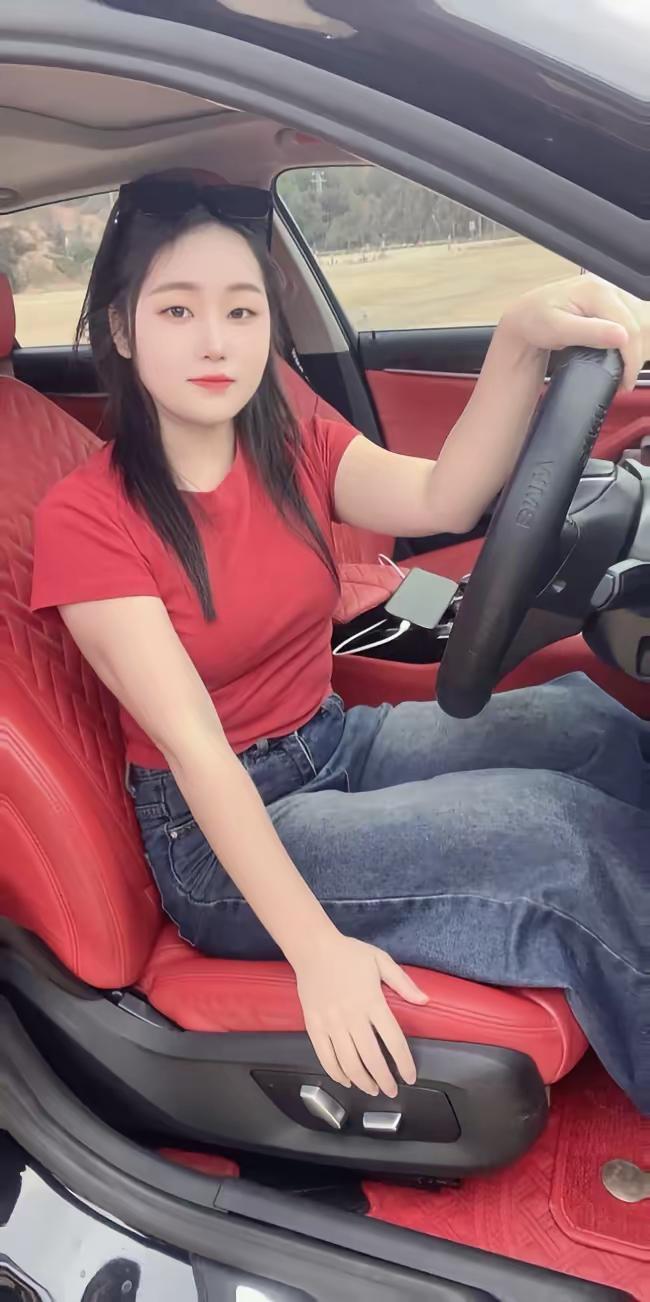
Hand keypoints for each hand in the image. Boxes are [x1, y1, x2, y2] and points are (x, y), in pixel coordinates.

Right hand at [292, 932, 428, 1096]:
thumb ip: (403, 982)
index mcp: (372, 1002)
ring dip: (362, 1081)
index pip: (393, 1041)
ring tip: (372, 1089)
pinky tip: (345, 1080)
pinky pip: (325, 1056)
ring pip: (348, 1063)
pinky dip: (336, 1073)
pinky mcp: (314, 1025)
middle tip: (392, 1091)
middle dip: (384, 1080)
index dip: (404, 1063)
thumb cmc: (349, 953)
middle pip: (371, 1058)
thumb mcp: (381, 960)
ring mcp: (331, 1023)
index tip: (410, 1077)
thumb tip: (425, 1001)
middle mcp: (352, 1016)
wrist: (313, 947)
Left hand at [500, 274, 649, 390]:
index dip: (632, 358)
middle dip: (636, 356)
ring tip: (624, 371)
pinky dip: (631, 339)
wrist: (524, 316)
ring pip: (638, 321)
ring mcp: (610, 291)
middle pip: (638, 324)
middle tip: (624, 382)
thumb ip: (590, 332)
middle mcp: (607, 286)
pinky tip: (623, 354)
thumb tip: (622, 337)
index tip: (624, 383)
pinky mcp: (610, 299)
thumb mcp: (557, 330)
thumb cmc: (534, 321)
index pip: (628, 326)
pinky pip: (631, 319)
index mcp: (596, 290)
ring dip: (637, 347)